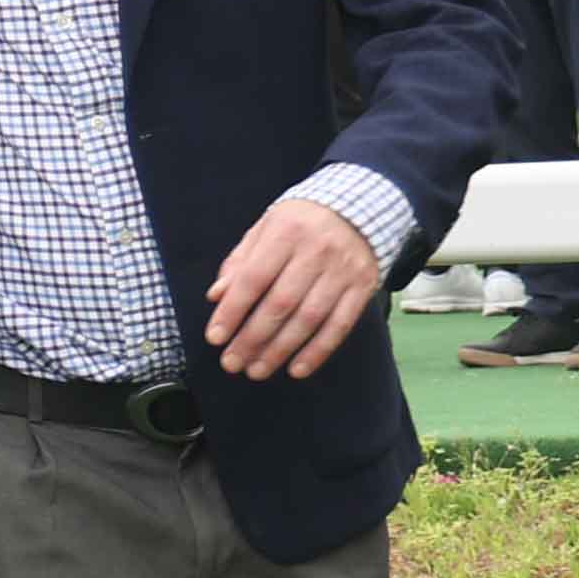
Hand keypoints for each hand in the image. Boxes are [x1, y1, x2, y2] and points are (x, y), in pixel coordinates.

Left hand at [205, 195, 379, 381]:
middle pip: (280, 304)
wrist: (360, 207)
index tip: (215, 338)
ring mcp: (343, 270)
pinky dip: (318, 351)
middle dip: (252, 338)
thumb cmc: (301, 222)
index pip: (254, 278)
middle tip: (232, 363)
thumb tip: (216, 296)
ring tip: (257, 370)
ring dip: (280, 350)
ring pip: (309, 319)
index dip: (233, 311)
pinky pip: (340, 325)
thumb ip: (240, 261)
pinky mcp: (363, 286)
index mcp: (286, 232)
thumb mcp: (266, 228)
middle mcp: (317, 251)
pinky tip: (297, 369)